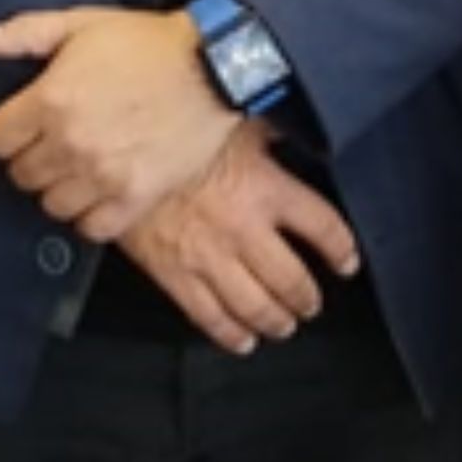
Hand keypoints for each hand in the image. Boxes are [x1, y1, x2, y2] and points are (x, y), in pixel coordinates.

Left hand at [0, 5, 240, 242]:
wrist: (214, 67)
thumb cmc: (148, 43)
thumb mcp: (82, 24)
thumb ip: (26, 32)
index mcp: (50, 100)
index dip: (8, 133)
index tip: (26, 127)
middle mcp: (70, 143)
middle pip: (22, 175)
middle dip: (33, 160)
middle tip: (55, 146)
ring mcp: (103, 175)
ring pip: (52, 204)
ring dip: (60, 189)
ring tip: (78, 171)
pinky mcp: (135, 196)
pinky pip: (92, 227)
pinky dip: (91, 215)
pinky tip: (100, 194)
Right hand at [114, 125, 364, 355]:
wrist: (114, 149)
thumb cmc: (172, 128)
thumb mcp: (234, 121)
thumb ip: (270, 131)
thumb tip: (294, 124)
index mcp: (267, 188)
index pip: (325, 229)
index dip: (342, 250)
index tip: (347, 262)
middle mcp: (245, 229)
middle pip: (293, 280)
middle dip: (307, 299)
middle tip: (311, 304)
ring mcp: (210, 256)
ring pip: (256, 306)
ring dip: (276, 321)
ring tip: (283, 324)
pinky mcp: (173, 274)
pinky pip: (209, 317)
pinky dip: (230, 335)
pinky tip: (241, 340)